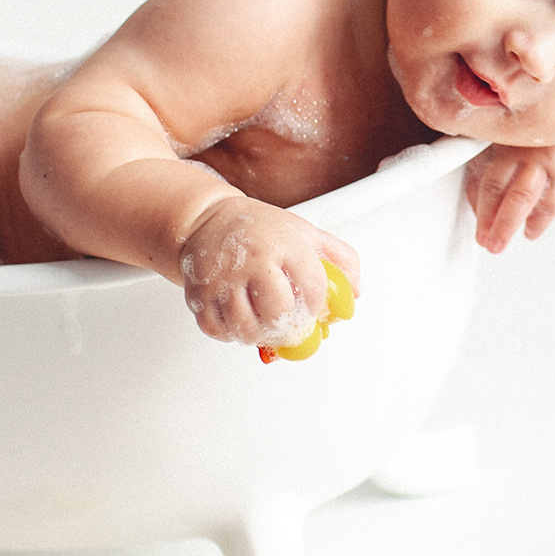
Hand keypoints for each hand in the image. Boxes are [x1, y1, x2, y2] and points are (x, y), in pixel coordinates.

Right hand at [178, 196, 358, 345]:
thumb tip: (355, 292)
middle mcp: (253, 261)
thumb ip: (341, 259)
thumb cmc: (261, 229)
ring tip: (266, 326)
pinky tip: (240, 323)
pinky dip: (231, 335)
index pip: (311, 288)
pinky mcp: (199, 293)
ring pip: (246, 327)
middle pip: (277, 312)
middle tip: (290, 326)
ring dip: (261, 336)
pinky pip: (217, 330)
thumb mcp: (307, 233)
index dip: (317, 308)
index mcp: (285, 245)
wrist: (209, 219)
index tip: (314, 310)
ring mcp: (223, 278)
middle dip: (289, 328)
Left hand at [464, 128, 554, 252]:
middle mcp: (521, 145)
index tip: (477, 223)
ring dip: (506, 225)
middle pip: (494, 185)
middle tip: (483, 240)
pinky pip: (548, 205)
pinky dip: (537, 222)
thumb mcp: (524, 145)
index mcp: (505, 138)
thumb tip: (479, 206)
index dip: (475, 202)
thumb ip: (502, 169)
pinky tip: (530, 231)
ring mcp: (544, 159)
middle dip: (485, 218)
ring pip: (519, 197)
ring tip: (498, 244)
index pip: (480, 173)